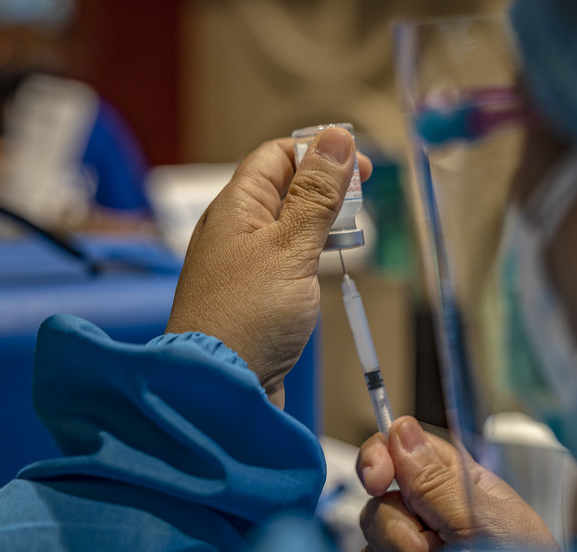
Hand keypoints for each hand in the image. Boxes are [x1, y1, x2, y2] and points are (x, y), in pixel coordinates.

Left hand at [167, 129, 371, 405]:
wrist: (217, 388)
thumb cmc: (246, 317)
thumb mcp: (292, 247)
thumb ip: (317, 195)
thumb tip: (336, 138)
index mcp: (236, 207)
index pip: (276, 156)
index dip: (318, 152)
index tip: (359, 167)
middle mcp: (233, 231)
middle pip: (282, 190)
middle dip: (324, 190)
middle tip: (359, 205)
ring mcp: (240, 266)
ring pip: (286, 228)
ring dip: (320, 226)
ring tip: (347, 238)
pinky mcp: (251, 298)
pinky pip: (284, 262)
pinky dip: (309, 258)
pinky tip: (325, 272)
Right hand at [356, 417, 560, 551]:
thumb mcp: (486, 521)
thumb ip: (437, 481)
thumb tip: (402, 430)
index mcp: (455, 480)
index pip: (402, 448)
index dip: (380, 456)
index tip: (377, 480)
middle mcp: (428, 511)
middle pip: (379, 499)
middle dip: (401, 528)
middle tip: (440, 549)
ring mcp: (412, 548)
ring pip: (372, 539)